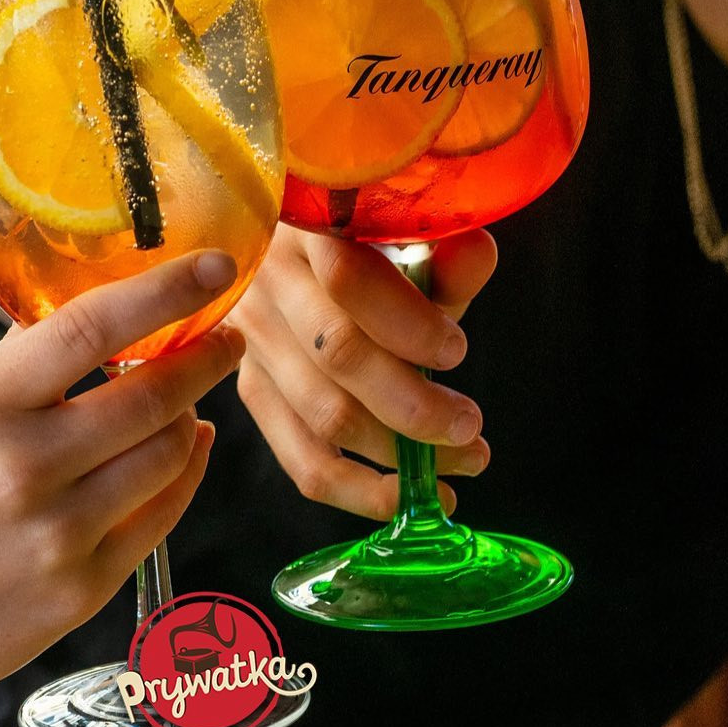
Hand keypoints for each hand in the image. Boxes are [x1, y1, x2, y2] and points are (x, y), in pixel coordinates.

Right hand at [231, 224, 496, 519]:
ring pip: (322, 413)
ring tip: (460, 460)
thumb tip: (477, 253)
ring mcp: (250, 341)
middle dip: (414, 402)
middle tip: (469, 426)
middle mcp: (266, 283)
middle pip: (336, 353)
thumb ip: (440, 253)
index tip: (457, 352)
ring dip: (398, 451)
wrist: (298, 260)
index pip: (348, 277)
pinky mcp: (251, 390)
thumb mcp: (401, 244)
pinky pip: (299, 457)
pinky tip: (402, 498)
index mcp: (303, 228)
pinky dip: (356, 490)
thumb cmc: (363, 250)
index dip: (407, 322)